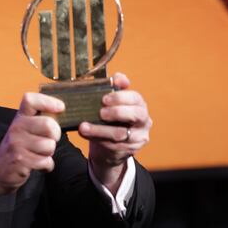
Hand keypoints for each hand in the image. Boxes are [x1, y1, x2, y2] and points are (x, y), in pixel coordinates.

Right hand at [0, 93, 63, 210]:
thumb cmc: (17, 147)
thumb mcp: (24, 129)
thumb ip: (39, 120)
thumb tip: (61, 113)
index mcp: (20, 117)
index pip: (31, 101)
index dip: (48, 101)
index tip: (60, 108)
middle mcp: (17, 128)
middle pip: (48, 125)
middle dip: (55, 135)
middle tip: (50, 140)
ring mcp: (17, 144)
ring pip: (49, 146)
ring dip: (49, 153)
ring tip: (40, 154)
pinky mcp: (20, 160)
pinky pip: (46, 162)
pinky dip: (46, 166)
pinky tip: (38, 164)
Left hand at [78, 72, 151, 191]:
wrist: (110, 146)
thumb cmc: (110, 119)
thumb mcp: (112, 103)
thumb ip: (115, 89)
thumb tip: (117, 77)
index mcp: (139, 105)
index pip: (135, 98)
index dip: (120, 97)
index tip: (104, 98)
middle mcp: (144, 121)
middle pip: (136, 115)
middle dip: (117, 112)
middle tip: (100, 112)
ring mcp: (138, 137)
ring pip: (121, 134)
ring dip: (100, 130)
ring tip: (84, 127)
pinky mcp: (129, 150)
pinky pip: (113, 146)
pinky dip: (98, 140)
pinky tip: (86, 135)